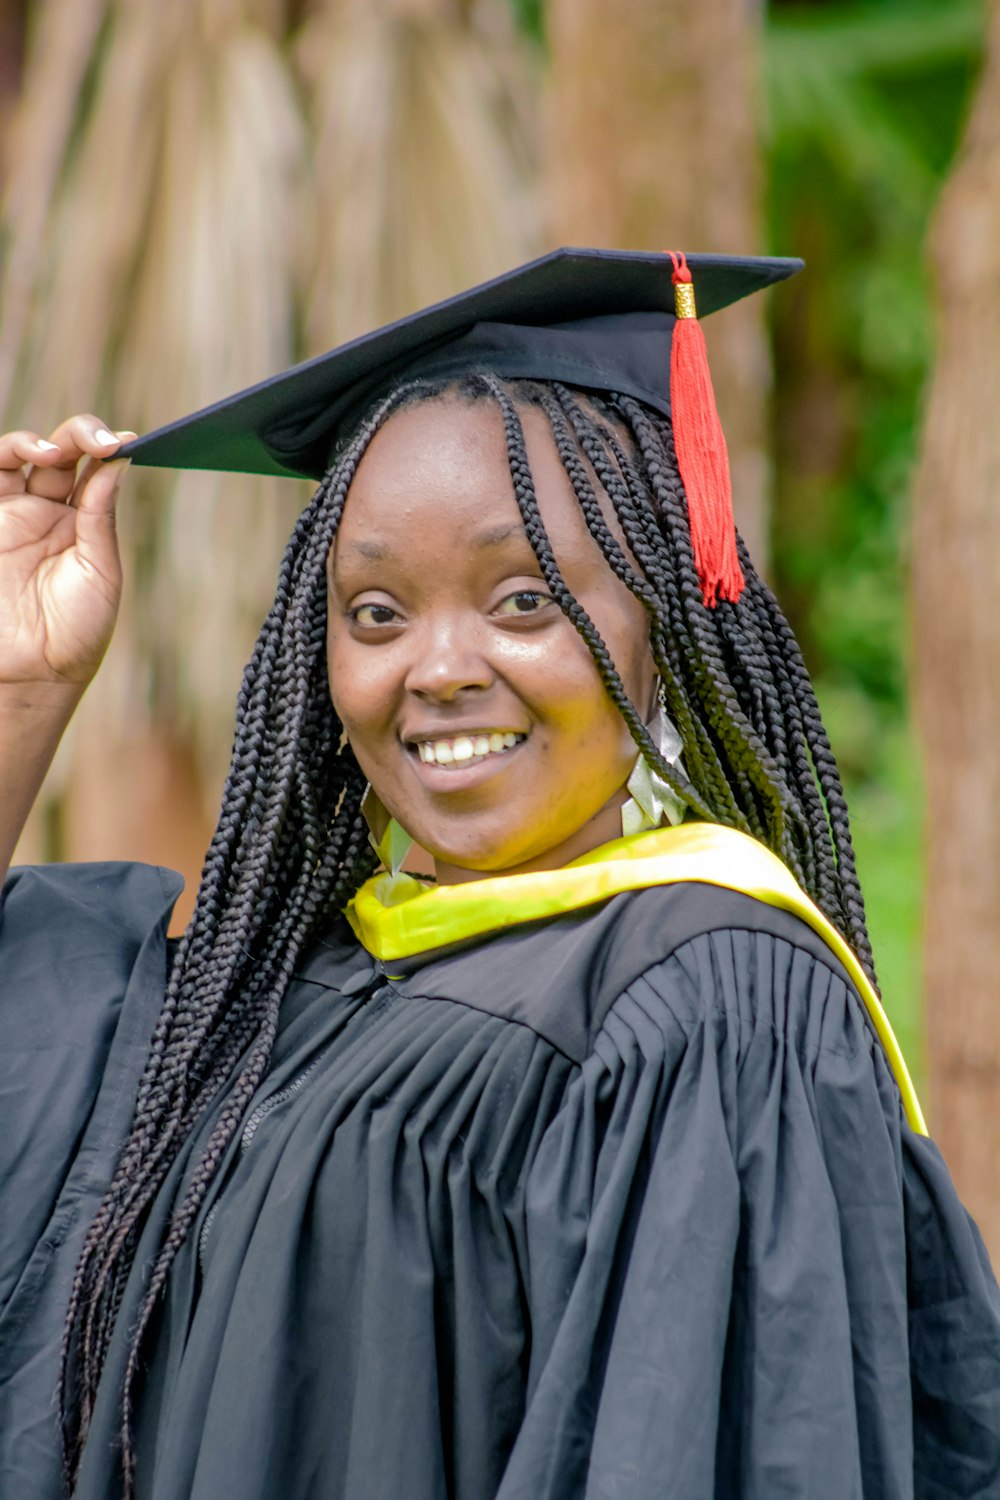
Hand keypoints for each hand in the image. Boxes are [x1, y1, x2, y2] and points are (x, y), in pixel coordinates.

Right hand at [0, 415, 131, 692]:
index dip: (107, 449)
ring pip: (14, 456)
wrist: (32, 675)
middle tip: (97, 440)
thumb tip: (117, 462)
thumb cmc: (74, 632)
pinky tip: (26, 456)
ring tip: (54, 452)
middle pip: (58, 453)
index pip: (93, 469)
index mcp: (82, 522)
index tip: (126, 442)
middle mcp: (45, 512)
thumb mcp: (99, 572)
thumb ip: (101, 517)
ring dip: (33, 442)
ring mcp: (9, 516)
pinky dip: (3, 458)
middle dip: (78, 435)